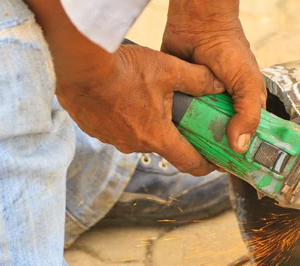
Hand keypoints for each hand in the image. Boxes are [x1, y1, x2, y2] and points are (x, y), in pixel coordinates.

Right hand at [57, 44, 223, 174]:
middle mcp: (135, 145)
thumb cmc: (124, 69)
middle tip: (182, 115)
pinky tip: (125, 98)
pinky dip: (125, 119)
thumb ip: (198, 79)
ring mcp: (113, 139)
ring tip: (149, 100)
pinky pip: (118, 129)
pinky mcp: (96, 131)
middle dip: (174, 133)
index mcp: (157, 136)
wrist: (80, 65)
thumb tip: (219, 86)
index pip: (189, 162)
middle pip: (163, 145)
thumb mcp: (168, 69)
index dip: (205, 165)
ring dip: (147, 123)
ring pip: (139, 136)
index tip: (215, 163)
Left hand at [162, 0, 265, 152]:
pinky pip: (180, 119)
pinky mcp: (183, 98)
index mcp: (244, 106)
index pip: (247, 136)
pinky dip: (177, 128)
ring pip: (199, 131)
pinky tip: (173, 141)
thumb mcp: (247, 83)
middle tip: (210, 167)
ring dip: (195, 142)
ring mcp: (202, 104)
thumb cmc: (230, 49)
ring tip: (189, 158)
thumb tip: (239, 147)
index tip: (236, 168)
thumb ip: (247, 114)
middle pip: (221, 138)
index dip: (242, 153)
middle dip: (216, 152)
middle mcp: (224, 108)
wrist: (198, 24)